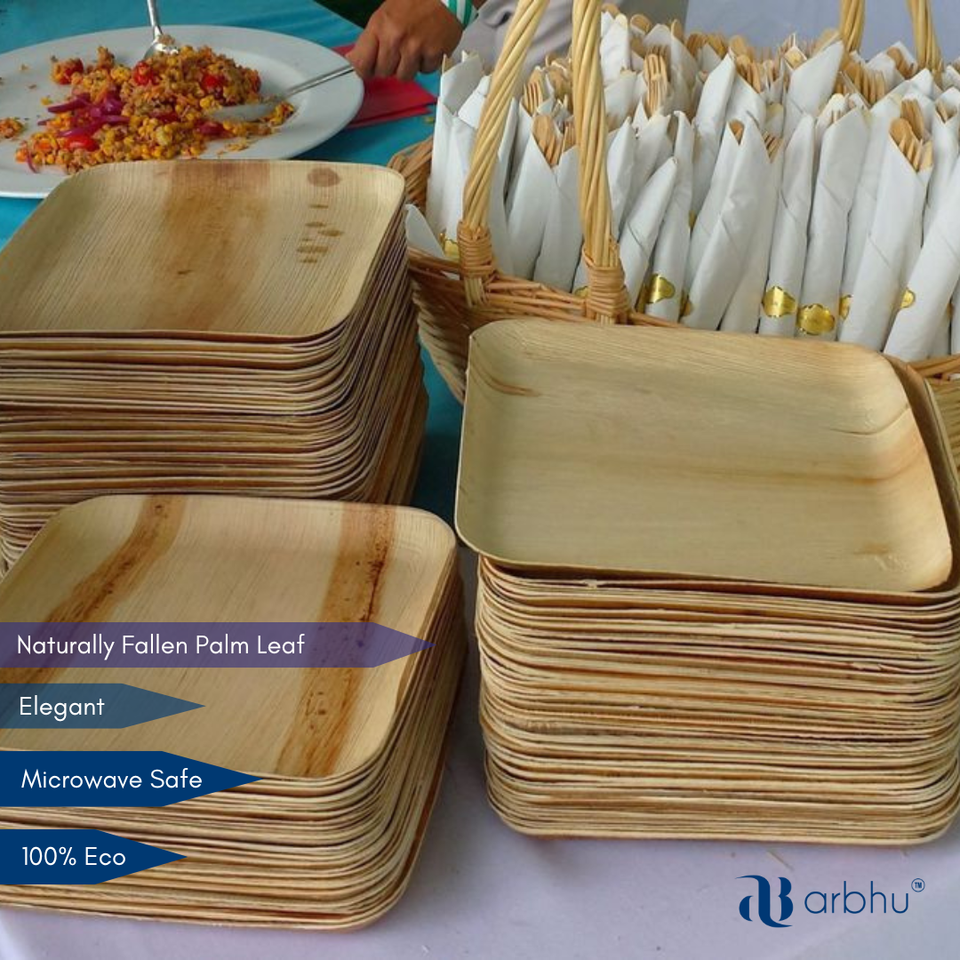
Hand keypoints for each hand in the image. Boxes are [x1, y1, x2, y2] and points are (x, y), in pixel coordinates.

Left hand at [348, 0, 464, 80]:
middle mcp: (395, 38)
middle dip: (389, 66)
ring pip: (404, 76)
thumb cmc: (415, 3)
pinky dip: (426, 63)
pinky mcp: (434, 54)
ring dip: (408, 67)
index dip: (365, 70)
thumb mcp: (385, 14)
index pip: (362, 63)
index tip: (369, 69)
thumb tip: (353, 59)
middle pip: (383, 72)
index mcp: (379, 26)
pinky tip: (428, 48)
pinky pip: (425, 71)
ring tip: (414, 49)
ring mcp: (415, 47)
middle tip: (398, 52)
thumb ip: (370, 38)